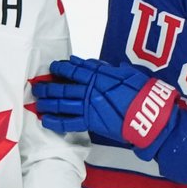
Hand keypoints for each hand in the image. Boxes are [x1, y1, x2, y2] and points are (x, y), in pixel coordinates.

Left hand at [32, 56, 177, 155]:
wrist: (150, 115)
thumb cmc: (144, 93)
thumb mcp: (131, 75)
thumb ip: (116, 71)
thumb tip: (111, 67)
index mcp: (101, 75)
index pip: (77, 69)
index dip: (63, 67)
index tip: (54, 66)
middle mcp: (91, 89)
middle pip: (64, 85)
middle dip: (48, 85)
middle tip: (37, 85)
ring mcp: (89, 105)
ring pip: (62, 102)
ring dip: (47, 101)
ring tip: (37, 101)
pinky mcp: (90, 122)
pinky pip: (68, 122)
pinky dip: (55, 121)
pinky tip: (45, 120)